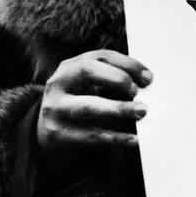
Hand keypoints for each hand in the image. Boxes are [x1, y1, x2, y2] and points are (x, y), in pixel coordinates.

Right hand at [37, 50, 151, 157]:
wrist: (47, 138)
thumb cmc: (79, 107)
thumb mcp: (88, 88)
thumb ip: (112, 81)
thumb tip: (147, 84)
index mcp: (69, 67)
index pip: (100, 56)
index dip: (127, 64)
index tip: (148, 77)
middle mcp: (57, 84)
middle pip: (87, 71)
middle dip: (118, 79)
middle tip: (139, 92)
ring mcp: (54, 109)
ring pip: (88, 106)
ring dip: (118, 108)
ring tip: (141, 112)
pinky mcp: (57, 134)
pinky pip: (91, 135)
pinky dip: (116, 138)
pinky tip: (135, 139)